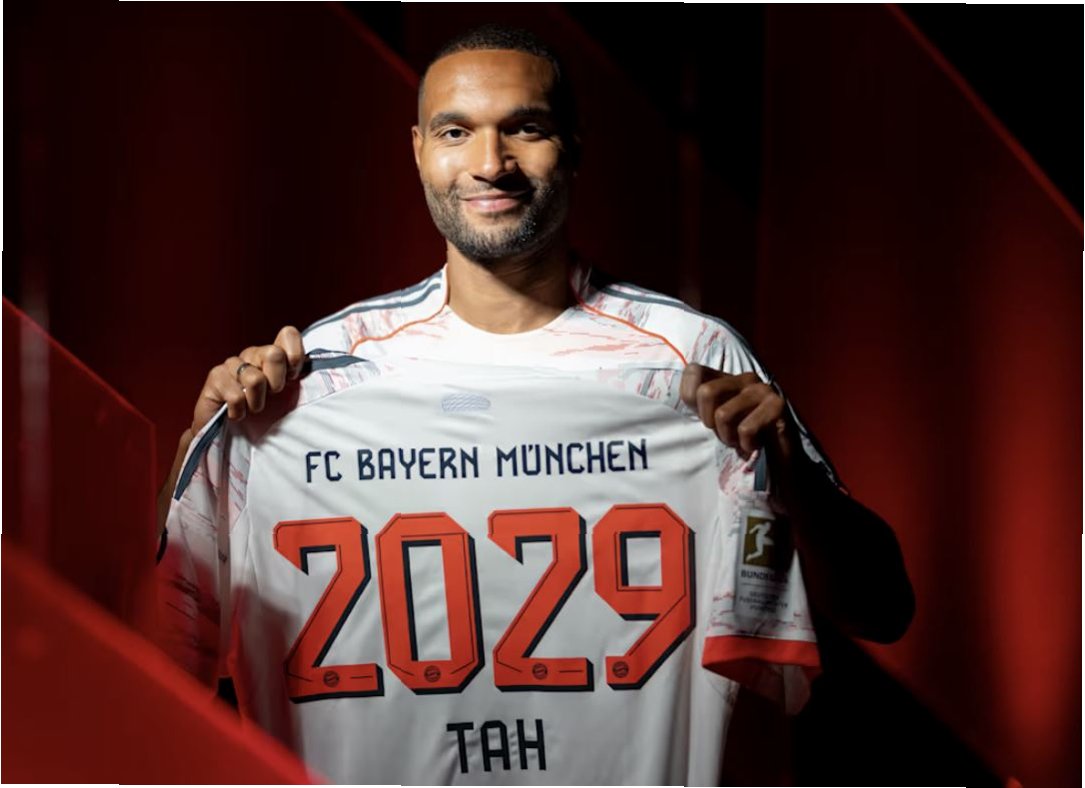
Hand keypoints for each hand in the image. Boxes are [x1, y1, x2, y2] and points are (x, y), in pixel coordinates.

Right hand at [190, 325, 305, 433]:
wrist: (227, 433)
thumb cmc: (262, 416)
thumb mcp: (288, 398)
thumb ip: (303, 382)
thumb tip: (331, 370)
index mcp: (273, 355)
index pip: (288, 334)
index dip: (294, 356)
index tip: (293, 377)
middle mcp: (252, 354)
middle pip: (274, 354)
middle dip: (276, 382)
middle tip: (271, 395)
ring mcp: (232, 364)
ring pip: (255, 379)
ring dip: (257, 402)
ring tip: (253, 408)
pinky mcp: (215, 377)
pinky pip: (235, 395)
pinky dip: (239, 411)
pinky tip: (236, 413)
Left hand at [679, 363, 799, 466]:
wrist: (778, 460)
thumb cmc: (741, 439)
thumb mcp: (714, 421)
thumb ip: (699, 404)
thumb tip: (686, 395)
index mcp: (727, 378)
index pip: (693, 370)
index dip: (690, 398)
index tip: (705, 417)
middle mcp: (745, 378)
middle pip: (706, 392)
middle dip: (710, 422)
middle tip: (725, 433)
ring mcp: (762, 390)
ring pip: (723, 414)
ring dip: (729, 437)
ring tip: (740, 441)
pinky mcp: (778, 406)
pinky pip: (746, 429)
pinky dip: (746, 444)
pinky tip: (755, 445)